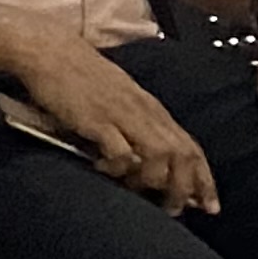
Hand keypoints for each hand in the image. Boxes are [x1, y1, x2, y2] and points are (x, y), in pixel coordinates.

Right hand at [16, 33, 218, 213]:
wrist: (49, 49)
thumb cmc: (78, 72)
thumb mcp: (119, 95)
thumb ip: (136, 121)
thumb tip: (149, 156)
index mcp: (151, 108)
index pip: (191, 148)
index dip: (204, 179)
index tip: (209, 206)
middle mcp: (144, 112)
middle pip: (182, 156)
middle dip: (184, 189)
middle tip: (172, 209)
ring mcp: (122, 115)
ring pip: (160, 157)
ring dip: (153, 181)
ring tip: (135, 190)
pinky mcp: (97, 120)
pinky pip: (122, 153)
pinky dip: (119, 168)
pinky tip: (102, 168)